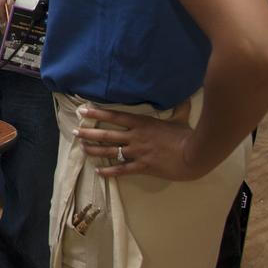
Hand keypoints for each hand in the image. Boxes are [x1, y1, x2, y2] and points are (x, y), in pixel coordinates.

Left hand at [74, 102, 209, 180]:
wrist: (193, 155)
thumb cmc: (186, 136)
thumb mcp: (180, 118)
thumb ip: (179, 108)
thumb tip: (184, 96)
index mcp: (141, 123)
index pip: (115, 116)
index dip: (97, 114)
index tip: (83, 111)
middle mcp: (135, 137)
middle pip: (106, 134)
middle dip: (88, 133)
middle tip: (74, 131)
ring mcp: (137, 152)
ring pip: (110, 151)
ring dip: (94, 150)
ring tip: (82, 148)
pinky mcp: (142, 167)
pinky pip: (121, 169)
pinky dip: (109, 171)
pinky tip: (99, 172)